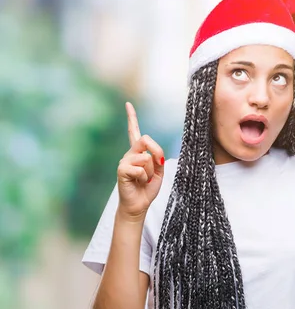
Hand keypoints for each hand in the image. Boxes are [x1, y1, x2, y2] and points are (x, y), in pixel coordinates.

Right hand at [116, 102, 165, 219]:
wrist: (139, 204)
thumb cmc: (148, 187)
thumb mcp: (159, 170)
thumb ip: (158, 157)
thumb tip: (150, 153)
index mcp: (139, 152)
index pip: (134, 132)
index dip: (131, 117)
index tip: (128, 104)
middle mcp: (130, 153)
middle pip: (146, 140)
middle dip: (157, 153)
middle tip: (156, 167)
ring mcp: (124, 161)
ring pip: (146, 158)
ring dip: (150, 171)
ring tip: (144, 179)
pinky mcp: (121, 170)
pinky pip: (140, 168)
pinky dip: (144, 177)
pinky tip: (138, 182)